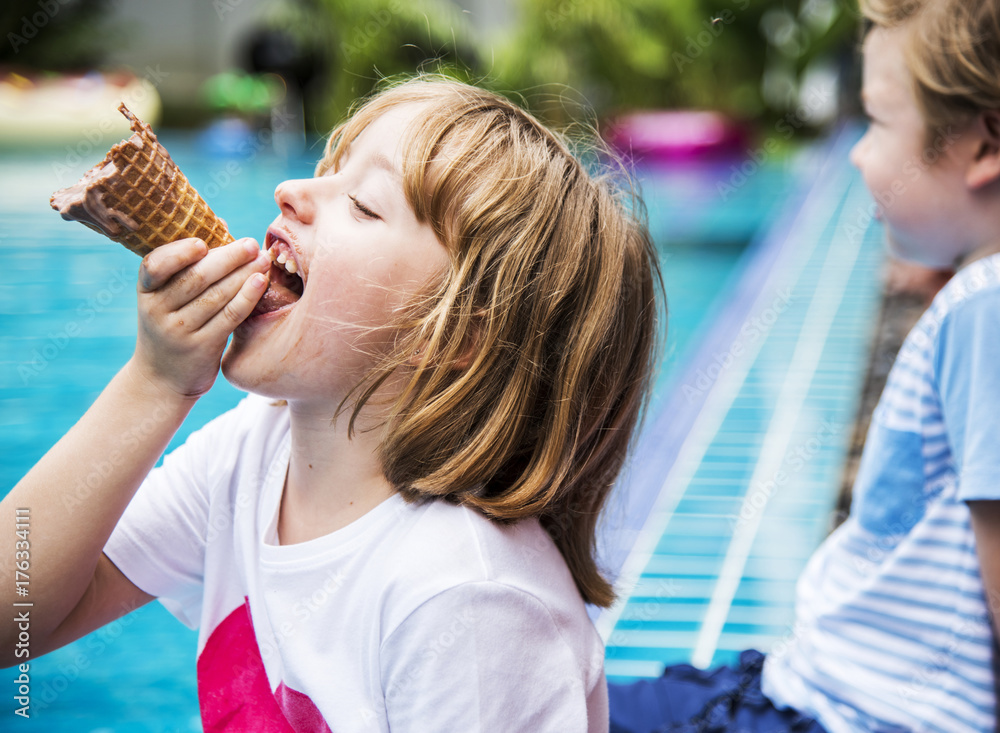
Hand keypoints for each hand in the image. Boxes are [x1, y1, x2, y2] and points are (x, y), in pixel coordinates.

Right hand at [130, 237, 269, 399]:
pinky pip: (228, 316)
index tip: (204, 243)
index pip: (155, 265)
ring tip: (263, 259)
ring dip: (243, 274)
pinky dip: (247, 296)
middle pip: (196, 277)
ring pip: (216, 295)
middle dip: (228, 257)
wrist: (162, 379)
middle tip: (251, 244)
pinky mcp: (201, 347)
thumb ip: (189, 269)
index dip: (179, 252)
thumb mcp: (167, 299)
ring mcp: (179, 330)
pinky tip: (261, 281)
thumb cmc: (173, 327)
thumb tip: (224, 228)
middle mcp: (157, 309)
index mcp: (147, 290)